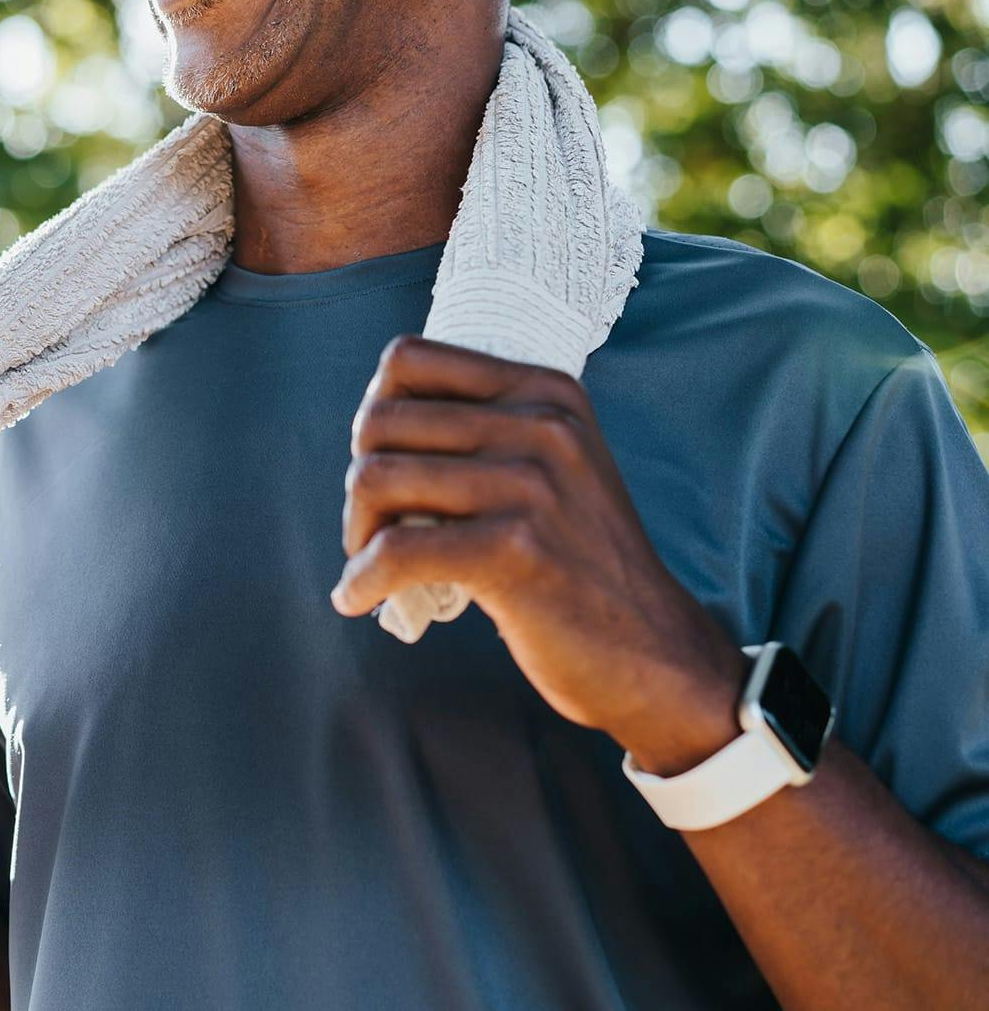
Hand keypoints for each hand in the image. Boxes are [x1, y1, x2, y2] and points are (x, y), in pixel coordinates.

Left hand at [333, 335, 744, 763]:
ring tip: (368, 563)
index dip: (375, 409)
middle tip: (372, 528)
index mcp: (545, 390)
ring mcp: (530, 485)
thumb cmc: (580, 562)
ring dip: (356, 530)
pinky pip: (395, 550)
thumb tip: (374, 420)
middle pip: (382, 420)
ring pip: (377, 477)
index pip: (410, 359)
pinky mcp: (513, 550)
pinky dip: (361, 578)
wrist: (653, 650)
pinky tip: (358, 598)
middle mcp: (541, 424)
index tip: (382, 460)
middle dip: (359, 481)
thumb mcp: (554, 466)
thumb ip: (487, 430)